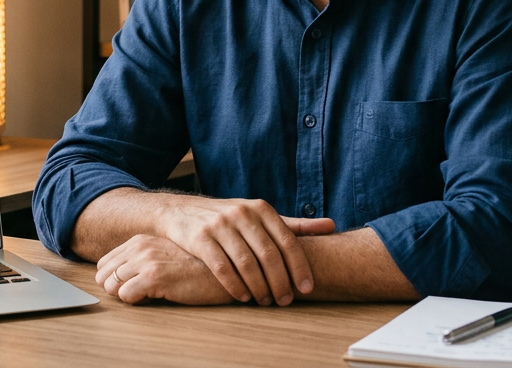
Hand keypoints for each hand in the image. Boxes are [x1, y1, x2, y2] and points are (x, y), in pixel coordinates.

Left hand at [96, 235, 234, 304]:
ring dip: (126, 296)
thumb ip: (143, 259)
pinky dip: (135, 302)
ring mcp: (146, 260)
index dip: (113, 279)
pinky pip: (125, 295)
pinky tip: (156, 297)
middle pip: (103, 275)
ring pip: (111, 286)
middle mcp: (140, 247)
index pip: (105, 263)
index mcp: (140, 240)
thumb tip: (120, 278)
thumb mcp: (165, 254)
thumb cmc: (194, 267)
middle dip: (115, 289)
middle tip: (137, 293)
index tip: (130, 286)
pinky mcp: (154, 276)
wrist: (222, 270)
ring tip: (148, 294)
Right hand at [154, 195, 334, 305]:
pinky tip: (242, 297)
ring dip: (258, 287)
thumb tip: (331, 226)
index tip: (306, 288)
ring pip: (246, 263)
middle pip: (269, 254)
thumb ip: (294, 224)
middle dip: (280, 282)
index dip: (299, 267)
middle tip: (284, 301)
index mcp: (261, 208)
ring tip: (265, 301)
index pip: (287, 241)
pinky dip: (234, 285)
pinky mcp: (200, 237)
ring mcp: (220, 224)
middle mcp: (242, 213)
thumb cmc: (228, 218)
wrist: (181, 212)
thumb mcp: (260, 216)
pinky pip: (222, 267)